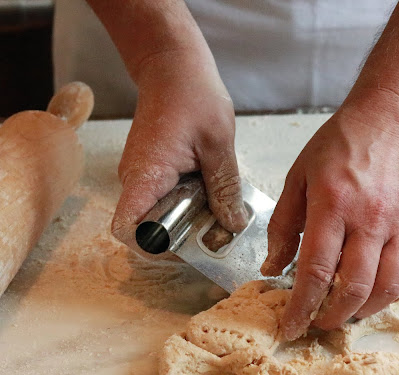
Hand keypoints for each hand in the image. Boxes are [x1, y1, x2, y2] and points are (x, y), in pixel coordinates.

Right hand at [111, 49, 246, 244]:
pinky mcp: (154, 172)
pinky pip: (167, 199)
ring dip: (188, 220)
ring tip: (218, 211)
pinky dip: (189, 204)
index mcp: (146, 175)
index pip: (128, 229)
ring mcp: (143, 177)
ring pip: (160, 215)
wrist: (172, 66)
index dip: (152, 246)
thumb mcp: (219, 144)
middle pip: (149, 227)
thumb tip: (233, 224)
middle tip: (217, 231)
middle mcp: (137, 180)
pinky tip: (212, 195)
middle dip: (182, 236)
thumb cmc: (192, 94)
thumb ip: (225, 188)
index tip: (186, 244)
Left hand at [262, 91, 398, 339]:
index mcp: (334, 205)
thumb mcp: (300, 174)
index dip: (302, 306)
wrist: (398, 116)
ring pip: (388, 288)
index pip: (316, 270)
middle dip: (333, 316)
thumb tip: (273, 267)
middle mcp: (371, 219)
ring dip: (364, 311)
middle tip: (319, 321)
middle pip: (354, 287)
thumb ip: (284, 224)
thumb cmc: (344, 141)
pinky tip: (378, 294)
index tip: (292, 326)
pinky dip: (394, 294)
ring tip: (347, 312)